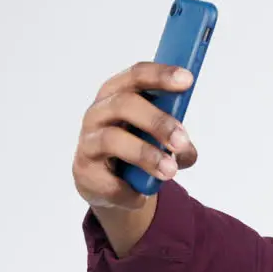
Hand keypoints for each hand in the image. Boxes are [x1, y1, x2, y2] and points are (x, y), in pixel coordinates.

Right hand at [72, 62, 199, 209]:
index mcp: (118, 94)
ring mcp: (88, 141)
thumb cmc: (137, 147)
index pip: (137, 75)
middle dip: (157, 122)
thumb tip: (185, 150)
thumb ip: (178, 140)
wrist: (109, 184)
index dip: (161, 75)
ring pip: (113, 139)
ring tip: (170, 171)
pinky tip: (141, 196)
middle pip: (124, 104)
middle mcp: (99, 112)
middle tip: (182, 142)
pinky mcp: (84, 172)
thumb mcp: (160, 139)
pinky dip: (130, 190)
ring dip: (146, 155)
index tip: (188, 80)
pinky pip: (109, 181)